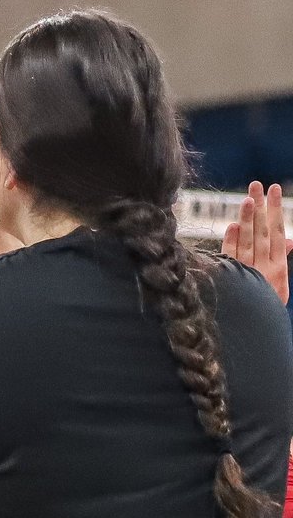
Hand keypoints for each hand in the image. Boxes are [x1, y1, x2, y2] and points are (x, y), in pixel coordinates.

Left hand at [221, 181, 291, 303]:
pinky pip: (231, 259)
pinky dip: (232, 242)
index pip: (278, 232)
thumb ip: (280, 259)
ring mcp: (248, 274)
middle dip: (262, 208)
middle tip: (258, 184)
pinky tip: (233, 226)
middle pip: (264, 232)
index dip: (276, 210)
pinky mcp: (231, 282)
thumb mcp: (277, 285)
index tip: (274, 189)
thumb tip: (291, 240)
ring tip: (247, 199)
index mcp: (278, 269)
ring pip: (249, 242)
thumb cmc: (262, 307)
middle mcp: (264, 269)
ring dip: (248, 220)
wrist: (251, 333)